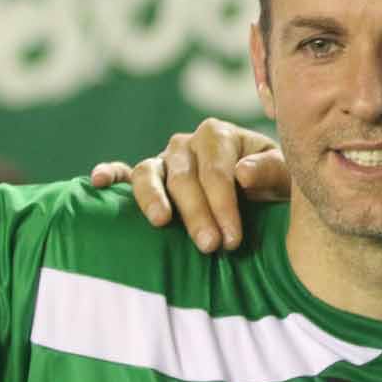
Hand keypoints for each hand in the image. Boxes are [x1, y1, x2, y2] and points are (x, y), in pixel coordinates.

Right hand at [90, 119, 288, 252]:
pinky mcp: (148, 176)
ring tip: (161, 223)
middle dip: (197, 212)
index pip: (217, 171)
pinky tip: (97, 182)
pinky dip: (109, 173)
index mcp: (221, 135)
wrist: (264, 194)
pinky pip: (123, 172)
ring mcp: (165, 159)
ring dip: (153, 198)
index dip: (224, 205)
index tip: (232, 240)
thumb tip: (243, 175)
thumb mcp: (284, 178)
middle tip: (209, 246)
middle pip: (184, 176)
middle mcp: (188, 143)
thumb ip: (270, 172)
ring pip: (149, 171)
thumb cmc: (274, 186)